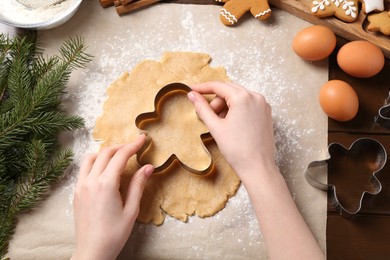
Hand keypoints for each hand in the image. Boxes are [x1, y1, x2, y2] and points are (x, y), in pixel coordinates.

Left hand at [71, 134, 153, 259]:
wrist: (92, 252)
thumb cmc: (114, 234)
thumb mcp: (131, 210)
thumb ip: (138, 185)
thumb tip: (148, 167)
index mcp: (106, 185)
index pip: (120, 156)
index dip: (132, 145)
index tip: (142, 139)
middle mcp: (90, 181)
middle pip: (105, 153)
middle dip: (121, 146)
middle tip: (134, 146)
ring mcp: (81, 186)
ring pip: (91, 158)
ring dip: (105, 152)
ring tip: (119, 155)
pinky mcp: (76, 193)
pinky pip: (84, 169)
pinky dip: (95, 162)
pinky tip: (104, 168)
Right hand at [188, 82, 276, 179]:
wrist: (258, 167)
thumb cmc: (238, 150)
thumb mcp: (216, 127)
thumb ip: (202, 108)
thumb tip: (192, 95)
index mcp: (243, 98)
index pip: (218, 86)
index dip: (202, 88)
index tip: (192, 90)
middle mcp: (256, 97)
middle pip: (228, 90)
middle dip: (215, 101)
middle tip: (207, 114)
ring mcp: (263, 104)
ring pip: (238, 97)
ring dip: (226, 106)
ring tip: (221, 124)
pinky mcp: (266, 113)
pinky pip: (248, 104)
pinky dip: (237, 109)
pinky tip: (232, 124)